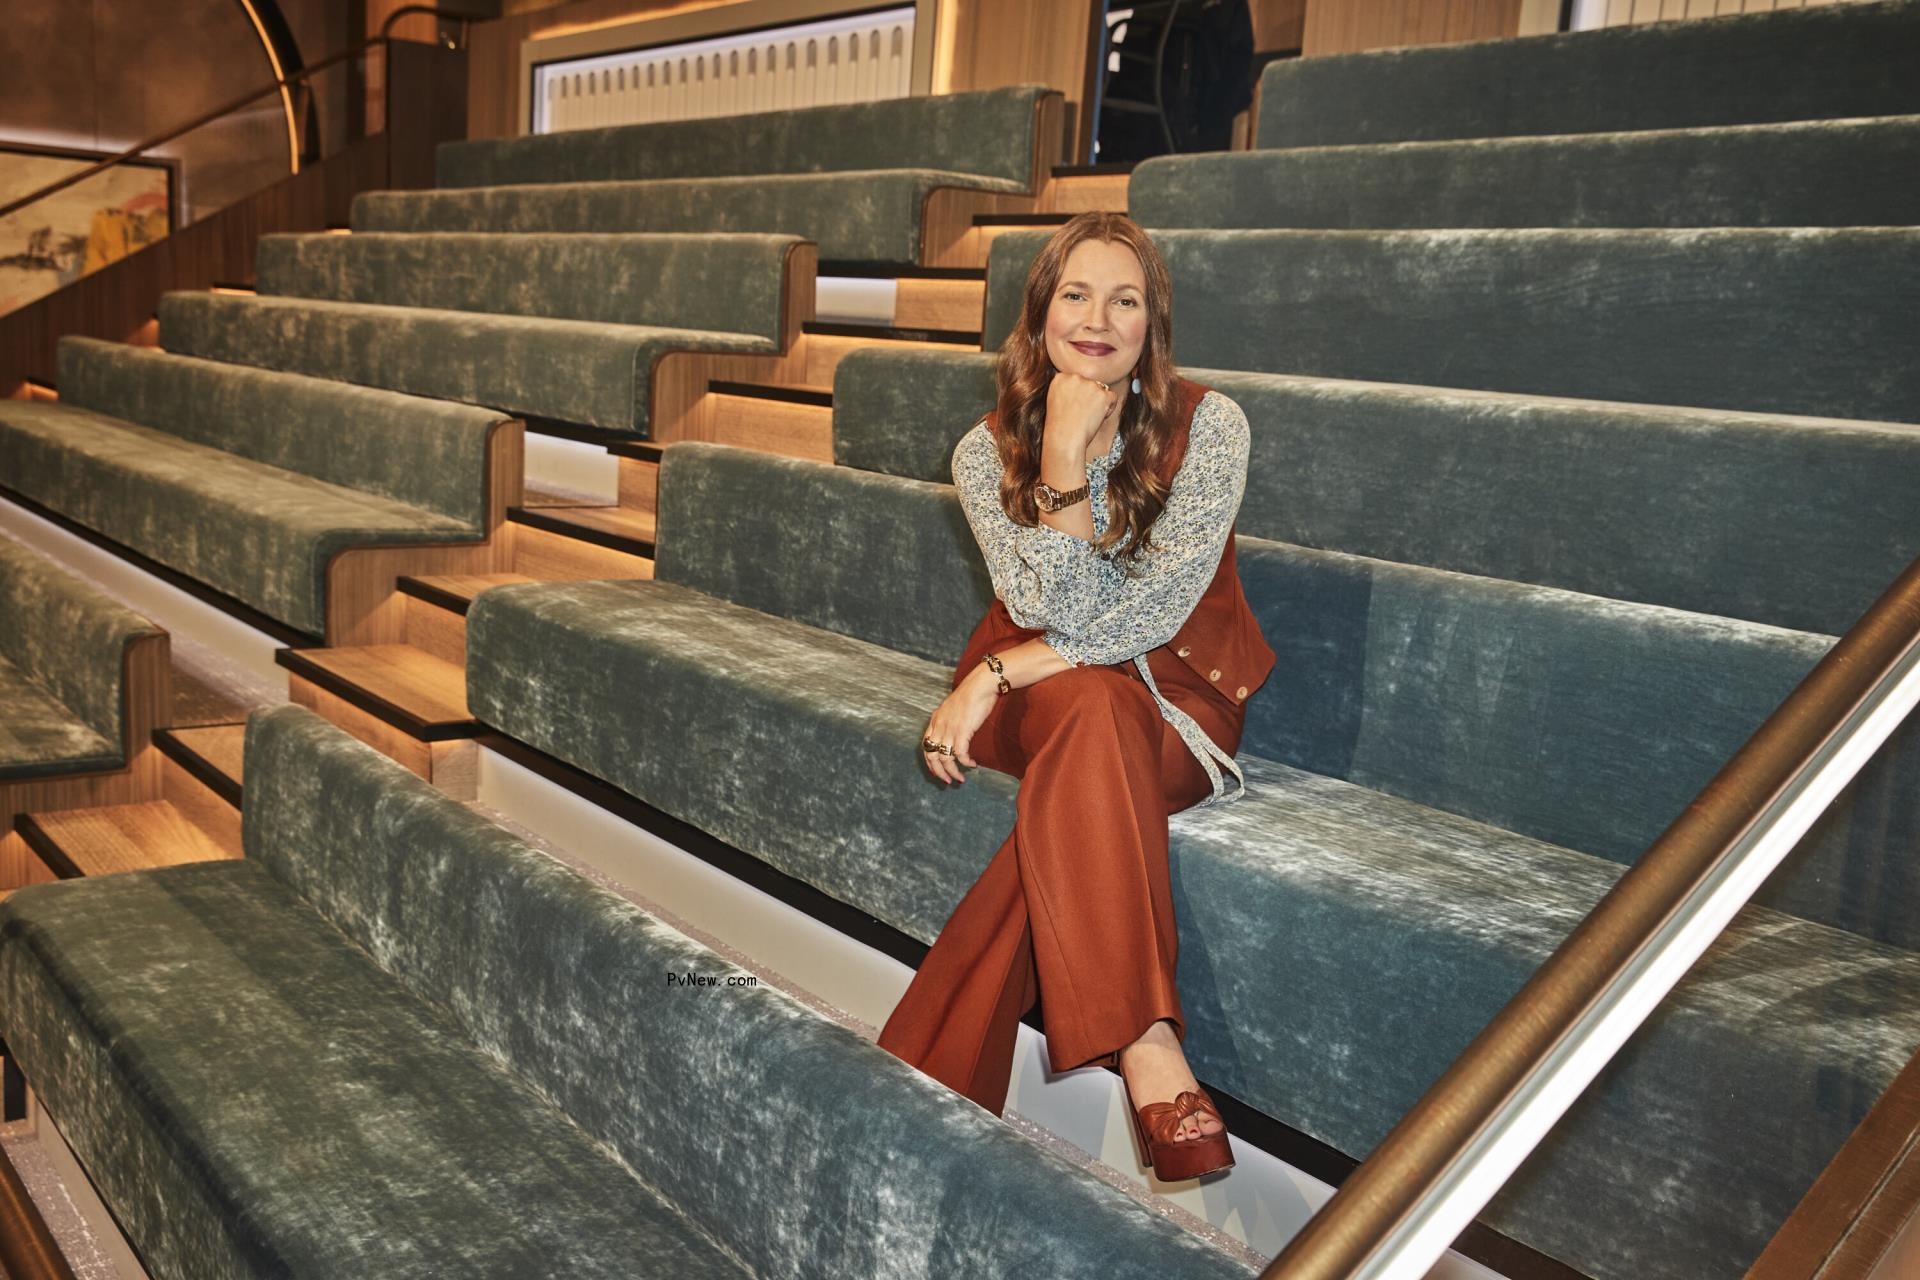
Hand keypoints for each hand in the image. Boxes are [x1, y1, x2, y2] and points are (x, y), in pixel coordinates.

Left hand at [920, 666, 999, 783]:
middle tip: (947, 781)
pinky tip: (972, 764)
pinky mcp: (962, 731)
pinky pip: (960, 754)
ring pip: (945, 758)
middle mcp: (939, 725)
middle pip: (932, 756)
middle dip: (938, 772)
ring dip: (952, 772)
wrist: (981, 685)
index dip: (930, 761)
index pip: (925, 745)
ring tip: (960, 778)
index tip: (937, 770)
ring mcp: (950, 728)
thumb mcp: (955, 708)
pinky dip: (965, 762)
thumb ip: (950, 721)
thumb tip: (955, 734)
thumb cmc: (972, 695)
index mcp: (936, 720)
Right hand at [1043, 371, 1120, 455]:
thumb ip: (1066, 389)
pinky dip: (1109, 408)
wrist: (1064, 439)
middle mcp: (1075, 377)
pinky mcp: (1103, 395)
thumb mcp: (1055, 401)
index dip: (1078, 394)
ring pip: (1101, 389)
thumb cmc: (1059, 426)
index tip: (1073, 407)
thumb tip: (1080, 387)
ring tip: (1087, 417)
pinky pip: (1112, 397)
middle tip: (1080, 413)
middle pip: (1090, 383)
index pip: (1077, 380)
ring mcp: (1090, 385)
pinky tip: (1097, 417)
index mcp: (1061, 378)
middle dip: (1089, 396)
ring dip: (1098, 402)